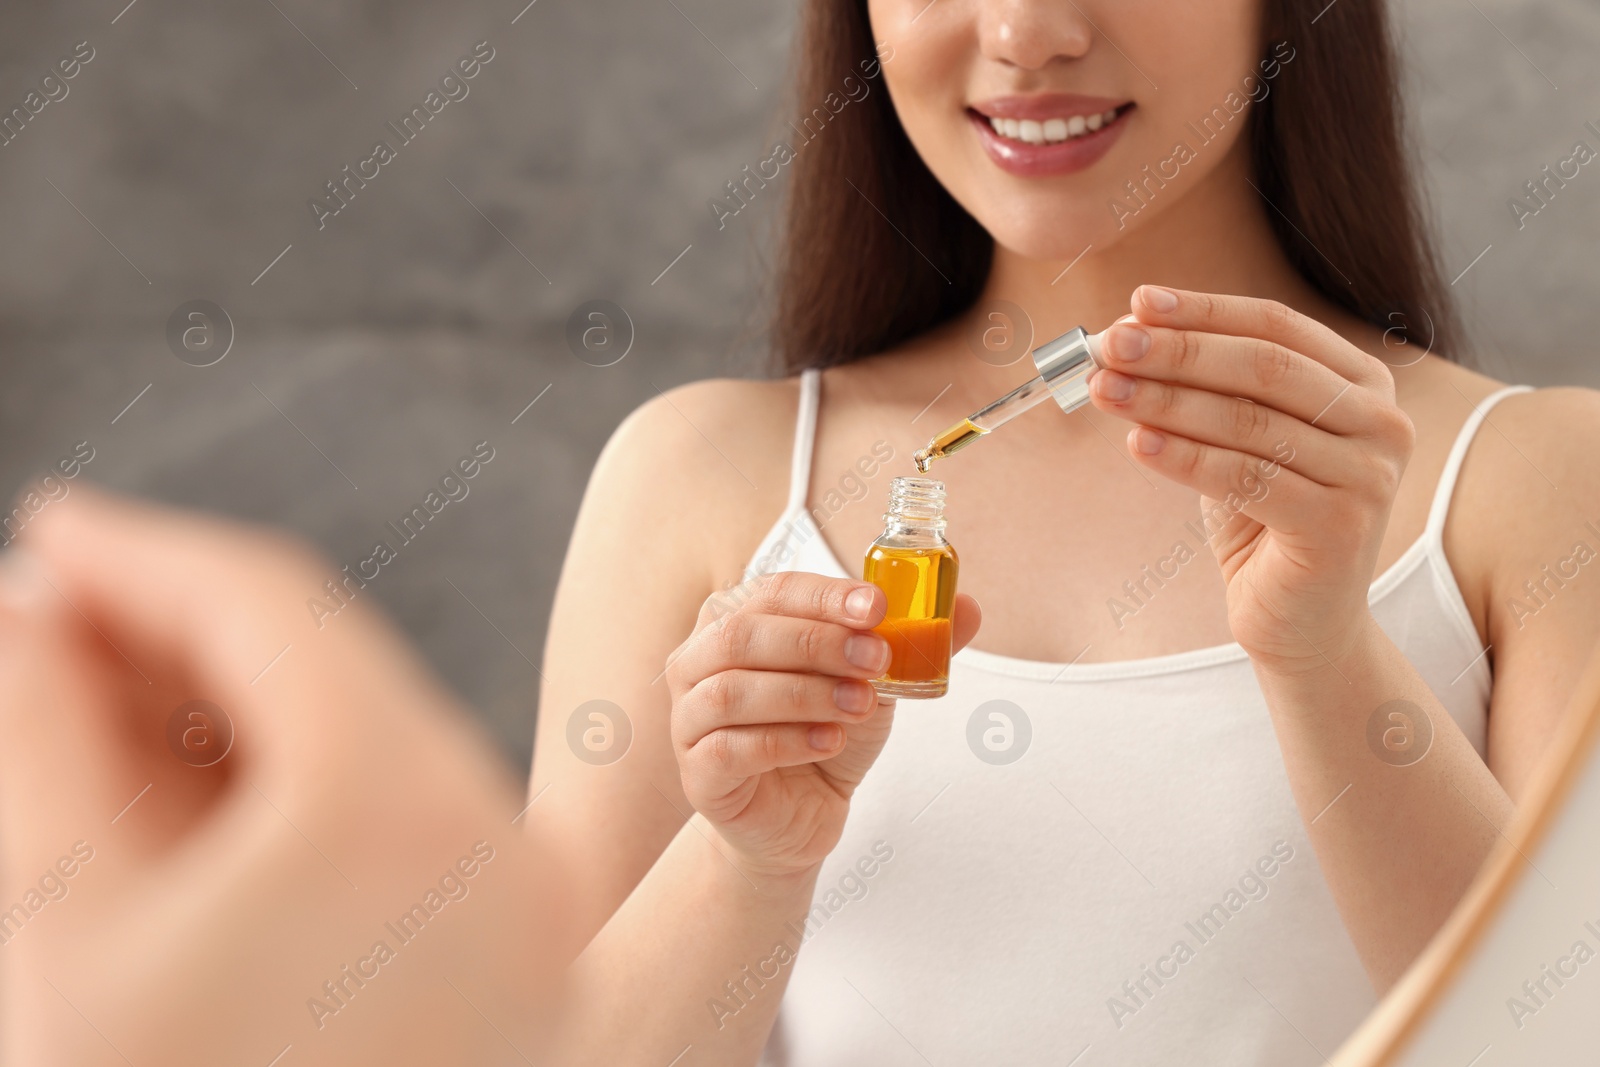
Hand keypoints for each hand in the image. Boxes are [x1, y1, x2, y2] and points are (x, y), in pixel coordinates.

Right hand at [0, 486, 558, 1066]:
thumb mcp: (65, 918)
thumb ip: (40, 731)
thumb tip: (21, 612)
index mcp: (405, 813)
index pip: (273, 606)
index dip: (144, 555)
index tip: (52, 533)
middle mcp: (500, 842)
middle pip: (328, 669)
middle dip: (176, 633)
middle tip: (44, 619)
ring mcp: (521, 906)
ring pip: (366, 746)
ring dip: (226, 711)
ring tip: (88, 699)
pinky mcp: (514, 960)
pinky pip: (401, 829)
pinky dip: (293, 795)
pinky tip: (181, 788)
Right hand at [665, 572, 979, 881]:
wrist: (799, 817)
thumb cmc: (824, 735)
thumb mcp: (874, 683)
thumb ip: (912, 644)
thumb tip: (969, 607)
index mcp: (737, 621)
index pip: (774, 591)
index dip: (825, 596)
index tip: (877, 607)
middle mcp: (699, 661)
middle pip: (744, 634)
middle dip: (818, 642)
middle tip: (878, 660)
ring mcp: (688, 717)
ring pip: (732, 690)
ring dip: (805, 693)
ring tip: (861, 705)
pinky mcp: (697, 771)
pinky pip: (730, 748)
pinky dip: (786, 741)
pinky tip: (830, 741)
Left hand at [1088, 285, 1414, 673]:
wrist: (1301, 621)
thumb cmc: (1264, 520)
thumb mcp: (1239, 440)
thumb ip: (1204, 388)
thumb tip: (1124, 335)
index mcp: (1363, 383)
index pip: (1276, 325)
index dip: (1204, 310)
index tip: (1138, 302)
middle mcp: (1380, 421)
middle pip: (1262, 367)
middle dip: (1177, 351)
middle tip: (1110, 345)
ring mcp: (1368, 475)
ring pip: (1248, 421)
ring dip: (1166, 400)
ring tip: (1105, 390)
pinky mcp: (1340, 526)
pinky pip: (1245, 478)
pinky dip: (1184, 458)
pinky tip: (1136, 443)